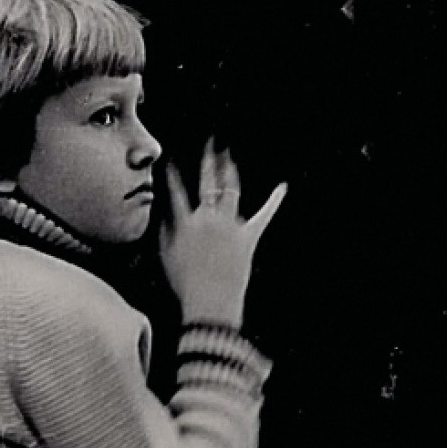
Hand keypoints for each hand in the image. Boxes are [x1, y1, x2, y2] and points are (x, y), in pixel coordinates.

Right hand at [159, 140, 285, 326]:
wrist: (210, 303)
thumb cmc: (185, 283)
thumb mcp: (166, 255)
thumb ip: (164, 230)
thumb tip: (164, 213)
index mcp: (186, 222)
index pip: (176, 191)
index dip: (172, 175)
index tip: (170, 162)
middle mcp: (208, 218)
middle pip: (208, 181)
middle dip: (210, 160)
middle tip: (212, 144)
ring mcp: (230, 225)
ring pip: (232, 189)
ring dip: (231, 171)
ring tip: (230, 158)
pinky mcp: (248, 236)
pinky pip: (264, 215)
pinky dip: (274, 201)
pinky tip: (282, 188)